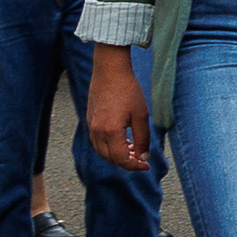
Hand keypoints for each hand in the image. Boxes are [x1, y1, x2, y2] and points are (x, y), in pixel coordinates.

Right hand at [87, 43, 151, 168]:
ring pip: (102, 151)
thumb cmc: (128, 90)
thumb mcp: (141, 116)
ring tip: (132, 149)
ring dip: (117, 155)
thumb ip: (143, 139)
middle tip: (141, 158)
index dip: (135, 166)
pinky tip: (122, 140)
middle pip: (110, 158)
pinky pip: (97, 141)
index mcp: (110, 131)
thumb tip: (143, 157)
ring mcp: (91, 125)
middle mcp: (97, 131)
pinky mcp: (89, 119)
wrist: (110, 69)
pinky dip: (109, 146)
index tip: (146, 165)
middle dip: (126, 162)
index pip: (121, 159)